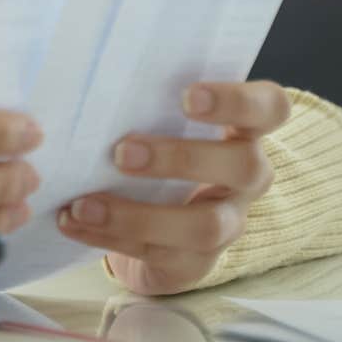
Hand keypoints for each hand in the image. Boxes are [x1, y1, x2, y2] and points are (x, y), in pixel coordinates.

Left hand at [56, 80, 290, 294]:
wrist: (153, 220)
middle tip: (122, 152)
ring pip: (204, 226)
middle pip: (244, 167)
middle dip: (183, 158)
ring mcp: (227, 224)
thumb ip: (138, 100)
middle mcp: (246, 177)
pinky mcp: (196, 263)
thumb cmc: (152, 146)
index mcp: (242, 130)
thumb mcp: (152, 120)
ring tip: (84, 204)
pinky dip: (110, 237)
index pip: (268, 108)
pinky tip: (72, 221)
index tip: (188, 96)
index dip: (238, 101)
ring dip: (138, 215)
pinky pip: (160, 254)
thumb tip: (77, 79)